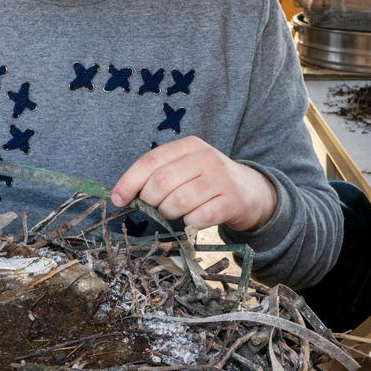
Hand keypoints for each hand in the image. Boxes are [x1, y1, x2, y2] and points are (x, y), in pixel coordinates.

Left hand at [111, 136, 277, 231]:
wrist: (252, 192)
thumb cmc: (209, 182)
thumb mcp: (187, 168)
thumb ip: (159, 174)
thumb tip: (122, 195)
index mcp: (189, 145)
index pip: (150, 161)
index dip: (129, 182)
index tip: (117, 199)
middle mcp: (205, 158)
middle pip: (161, 183)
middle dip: (151, 202)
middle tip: (157, 208)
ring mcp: (220, 179)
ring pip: (177, 202)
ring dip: (169, 214)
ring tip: (176, 213)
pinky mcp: (231, 201)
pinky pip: (197, 218)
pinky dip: (188, 224)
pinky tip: (194, 220)